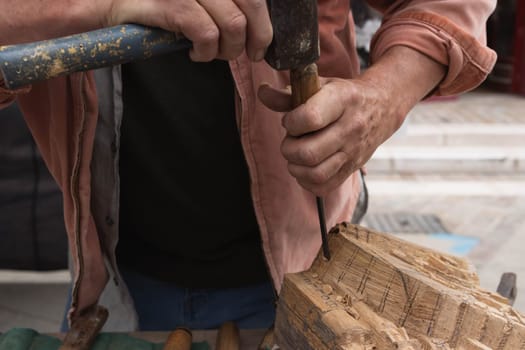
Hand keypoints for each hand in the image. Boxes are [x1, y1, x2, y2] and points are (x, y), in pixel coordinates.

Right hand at [105, 0, 271, 61]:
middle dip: (256, 39)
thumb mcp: (201, 0)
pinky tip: (195, 54)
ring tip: (211, 53)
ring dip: (227, 49)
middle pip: (253, 4)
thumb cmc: (159, 4)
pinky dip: (206, 51)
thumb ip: (226, 4)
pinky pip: (205, 32)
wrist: (111, 2)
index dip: (265, 23)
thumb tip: (258, 30)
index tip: (260, 44)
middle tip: (247, 55)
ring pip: (233, 23)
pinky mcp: (170, 1)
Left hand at [259, 78, 400, 196]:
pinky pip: (324, 186)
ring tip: (296, 155)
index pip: (310, 119)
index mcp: (343, 100)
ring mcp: (353, 151)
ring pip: (316, 173)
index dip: (291, 122)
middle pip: (309, 152)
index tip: (291, 120)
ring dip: (296, 167)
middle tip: (291, 140)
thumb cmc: (345, 95)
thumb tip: (262, 92)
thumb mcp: (320, 86)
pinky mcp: (352, 168)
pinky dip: (307, 181)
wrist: (383, 106)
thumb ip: (288, 94)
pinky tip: (305, 167)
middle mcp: (351, 128)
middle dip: (289, 149)